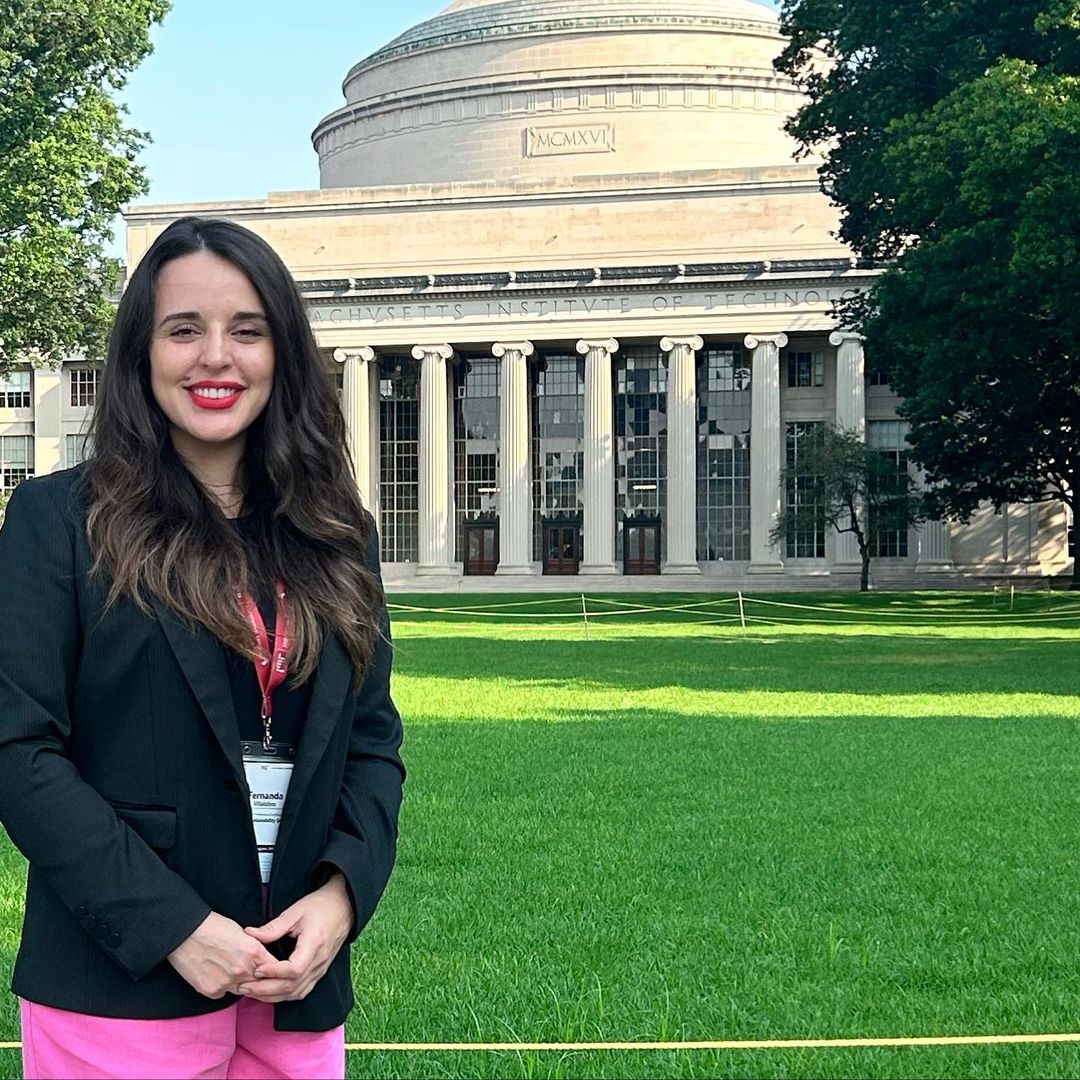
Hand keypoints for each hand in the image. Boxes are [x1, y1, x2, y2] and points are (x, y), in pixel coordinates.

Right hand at [167, 911, 276, 999]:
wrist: (185, 933)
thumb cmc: (213, 927)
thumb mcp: (241, 933)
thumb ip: (253, 948)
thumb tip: (259, 958)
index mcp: (253, 951)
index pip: (274, 967)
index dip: (274, 968)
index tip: (273, 969)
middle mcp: (243, 970)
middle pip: (259, 982)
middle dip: (258, 978)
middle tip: (252, 973)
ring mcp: (227, 982)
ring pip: (242, 989)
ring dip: (240, 983)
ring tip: (230, 971)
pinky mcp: (212, 991)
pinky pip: (223, 993)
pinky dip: (222, 986)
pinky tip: (215, 974)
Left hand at [237, 874, 353, 1002]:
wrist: (344, 907)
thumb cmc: (320, 906)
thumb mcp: (296, 911)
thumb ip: (273, 927)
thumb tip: (249, 934)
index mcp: (314, 943)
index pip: (294, 969)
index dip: (273, 973)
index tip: (256, 969)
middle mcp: (319, 961)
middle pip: (292, 986)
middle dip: (266, 990)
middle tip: (244, 987)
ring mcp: (321, 968)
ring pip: (296, 992)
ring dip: (273, 996)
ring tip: (252, 992)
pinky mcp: (320, 971)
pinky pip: (302, 990)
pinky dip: (285, 995)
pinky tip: (271, 992)